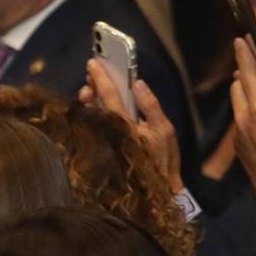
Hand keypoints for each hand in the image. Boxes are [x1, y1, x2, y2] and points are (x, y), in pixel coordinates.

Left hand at [83, 58, 181, 193]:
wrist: (155, 192)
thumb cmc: (162, 160)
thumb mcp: (165, 131)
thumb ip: (151, 106)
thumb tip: (138, 83)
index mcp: (124, 125)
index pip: (109, 96)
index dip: (101, 78)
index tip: (92, 62)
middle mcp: (108, 131)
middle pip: (94, 103)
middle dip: (92, 86)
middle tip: (91, 74)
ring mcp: (102, 140)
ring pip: (91, 113)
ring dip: (90, 99)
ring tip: (91, 88)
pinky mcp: (100, 148)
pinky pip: (93, 125)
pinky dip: (93, 112)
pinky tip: (95, 106)